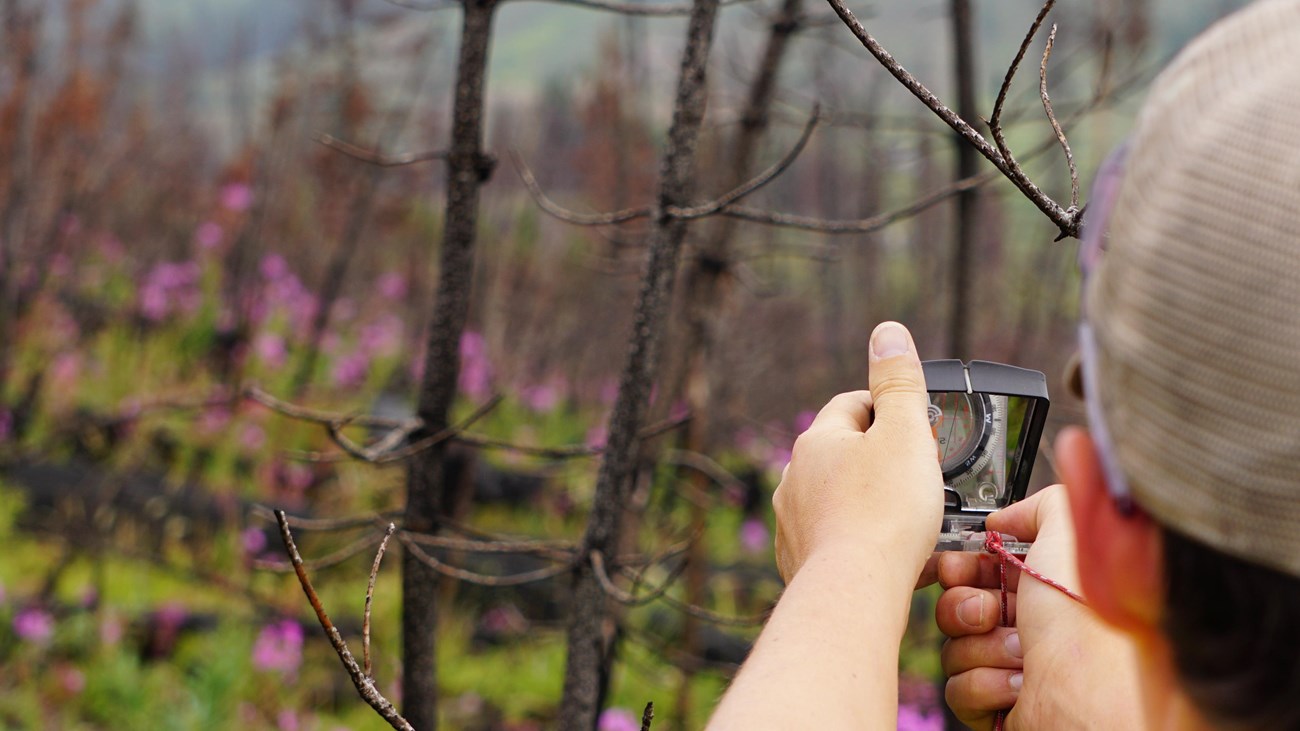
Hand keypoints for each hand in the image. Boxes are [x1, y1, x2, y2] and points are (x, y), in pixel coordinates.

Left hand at [773, 321, 943, 585]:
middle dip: (881, 459)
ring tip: (910, 519)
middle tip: (921, 475)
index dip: (891, 409)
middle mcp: (794, 477)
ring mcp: (793, 521)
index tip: (920, 427)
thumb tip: (887, 333)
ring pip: (838, 498)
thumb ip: (899, 381)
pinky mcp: (799, 561)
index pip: (854, 405)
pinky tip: (889, 556)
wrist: (855, 591)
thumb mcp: (904, 434)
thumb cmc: (884, 513)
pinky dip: (860, 542)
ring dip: (870, 502)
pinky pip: (835, 540)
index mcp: (818, 440)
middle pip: (845, 453)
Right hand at [935, 486, 1142, 729]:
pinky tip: (1018, 684)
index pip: (976, 571)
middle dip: (963, 608)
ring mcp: (1010, 667)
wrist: (1090, 691)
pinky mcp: (997, 705)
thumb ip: (1038, 504)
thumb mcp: (1069, 530)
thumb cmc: (1085, 617)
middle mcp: (1026, 626)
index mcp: (1039, 588)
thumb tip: (1003, 519)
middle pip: (955, 607)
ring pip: (953, 648)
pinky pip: (958, 689)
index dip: (959, 568)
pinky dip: (984, 685)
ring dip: (981, 649)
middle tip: (988, 612)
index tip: (956, 569)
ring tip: (1020, 654)